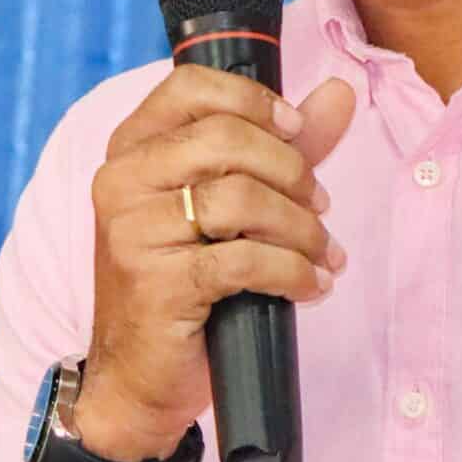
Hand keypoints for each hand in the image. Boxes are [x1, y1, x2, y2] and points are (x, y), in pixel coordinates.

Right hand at [77, 67, 356, 461]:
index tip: (296, 132)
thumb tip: (340, 91)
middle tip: (319, 206)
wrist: (138, 375)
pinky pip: (245, 260)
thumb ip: (283, 145)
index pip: (191, 86)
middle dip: (292, 171)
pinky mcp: (158, 283)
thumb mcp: (230, 204)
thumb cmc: (185, 280)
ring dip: (301, 228)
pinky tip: (311, 286)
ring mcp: (133, 231)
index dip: (255, 101)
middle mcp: (122, 181)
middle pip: (227, 139)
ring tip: (322, 252)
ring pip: (241, 199)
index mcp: (131, 148)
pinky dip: (293, 272)